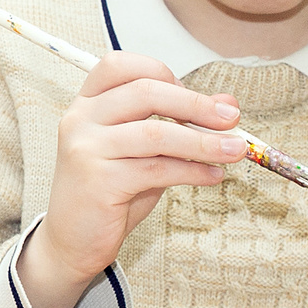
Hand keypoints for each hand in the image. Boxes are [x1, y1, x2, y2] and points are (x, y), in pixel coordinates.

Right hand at [23, 52, 248, 307]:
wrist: (72, 241)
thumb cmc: (109, 193)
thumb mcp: (145, 152)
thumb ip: (177, 126)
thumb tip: (226, 104)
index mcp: (87, 104)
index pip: (120, 66)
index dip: (163, 72)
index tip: (195, 95)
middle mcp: (80, 119)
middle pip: (145, 92)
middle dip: (196, 104)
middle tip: (232, 119)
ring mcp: (85, 148)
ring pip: (156, 133)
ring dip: (204, 142)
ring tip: (235, 150)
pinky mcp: (98, 180)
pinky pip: (157, 169)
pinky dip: (193, 171)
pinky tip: (212, 176)